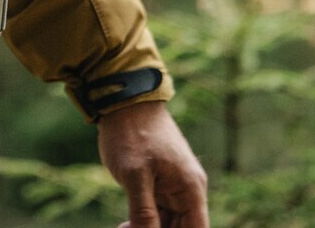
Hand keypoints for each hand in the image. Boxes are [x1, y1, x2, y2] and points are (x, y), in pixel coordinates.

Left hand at [97, 101, 208, 227]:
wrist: (124, 101)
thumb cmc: (132, 133)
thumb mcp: (134, 176)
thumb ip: (144, 213)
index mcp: (191, 190)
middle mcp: (188, 191)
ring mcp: (174, 187)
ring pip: (168, 223)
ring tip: (123, 227)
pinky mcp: (160, 184)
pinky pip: (157, 212)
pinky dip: (143, 220)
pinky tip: (125, 224)